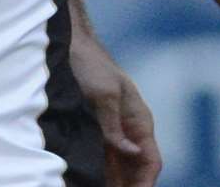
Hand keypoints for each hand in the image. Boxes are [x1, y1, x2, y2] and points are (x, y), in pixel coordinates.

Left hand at [68, 13, 161, 185]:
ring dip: (114, 182)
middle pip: (136, 170)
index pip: (151, 161)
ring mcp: (113, 131)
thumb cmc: (90, 65)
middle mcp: (129, 130)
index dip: (145, 184)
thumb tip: (131, 151)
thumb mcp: (104, 94)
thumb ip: (114, 126)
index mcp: (139, 120)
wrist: (68, 47)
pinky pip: (101, 160)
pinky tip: (88, 180)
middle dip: (129, 186)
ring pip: (119, 168)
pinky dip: (99, 173)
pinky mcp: (95, 131)